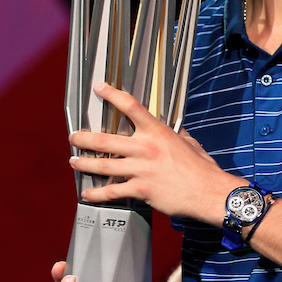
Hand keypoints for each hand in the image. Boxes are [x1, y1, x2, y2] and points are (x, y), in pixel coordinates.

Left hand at [68, 83, 242, 221]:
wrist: (208, 191)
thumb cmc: (201, 168)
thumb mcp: (189, 142)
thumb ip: (175, 135)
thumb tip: (172, 132)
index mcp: (157, 133)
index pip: (131, 107)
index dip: (112, 95)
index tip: (100, 88)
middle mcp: (145, 148)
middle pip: (105, 140)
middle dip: (83, 138)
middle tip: (74, 137)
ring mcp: (141, 170)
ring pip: (103, 165)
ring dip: (84, 163)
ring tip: (74, 161)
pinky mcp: (140, 189)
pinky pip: (112, 192)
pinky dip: (97, 194)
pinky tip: (88, 194)